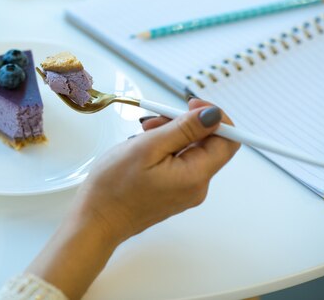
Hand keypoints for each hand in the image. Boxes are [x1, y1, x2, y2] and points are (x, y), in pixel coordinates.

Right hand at [75, 98, 239, 243]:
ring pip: (191, 152)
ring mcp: (184, 191)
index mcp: (195, 176)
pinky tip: (144, 147)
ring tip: (144, 132)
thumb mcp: (148, 148)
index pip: (228, 141)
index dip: (214, 117)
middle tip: (156, 118)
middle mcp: (196, 187)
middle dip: (186, 124)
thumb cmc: (114, 188)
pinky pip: (179, 163)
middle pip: (208, 145)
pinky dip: (166, 149)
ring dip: (172, 135)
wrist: (95, 219)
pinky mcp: (172, 192)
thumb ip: (184, 129)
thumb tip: (214, 115)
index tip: (190, 104)